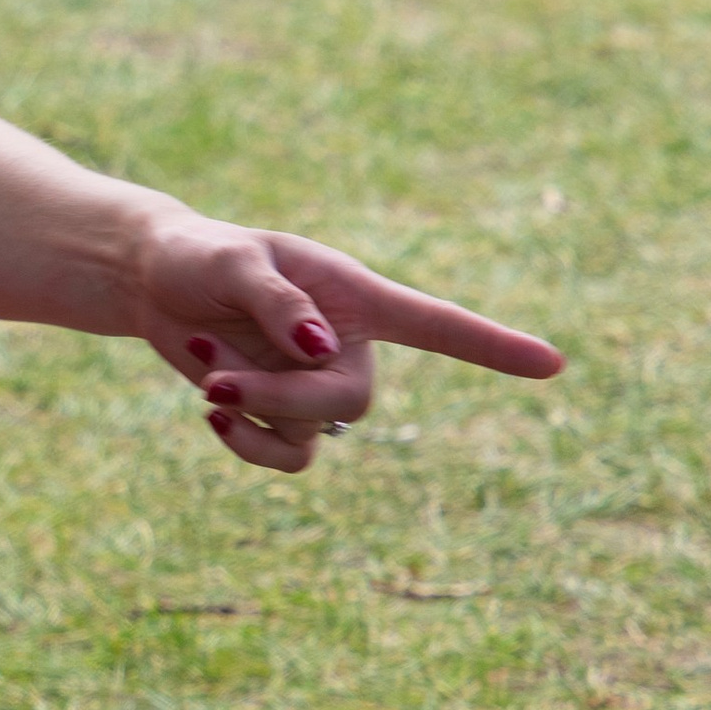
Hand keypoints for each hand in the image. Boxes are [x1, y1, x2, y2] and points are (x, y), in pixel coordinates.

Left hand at [132, 217, 562, 471]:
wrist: (156, 283)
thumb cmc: (200, 255)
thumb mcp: (234, 261)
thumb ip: (279, 303)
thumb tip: (323, 353)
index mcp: (356, 295)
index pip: (437, 324)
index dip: (494, 347)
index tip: (554, 365)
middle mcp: (348, 344)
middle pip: (353, 400)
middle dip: (285, 398)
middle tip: (218, 381)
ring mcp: (316, 384)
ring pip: (313, 431)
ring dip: (254, 413)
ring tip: (208, 374)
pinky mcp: (282, 414)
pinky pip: (289, 454)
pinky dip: (247, 442)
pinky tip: (213, 410)